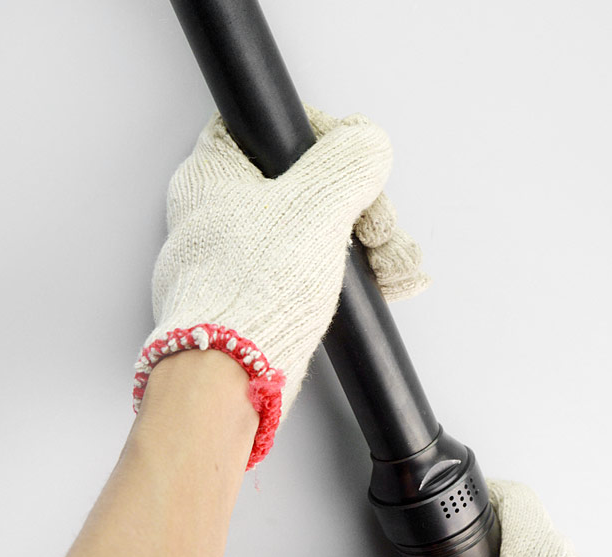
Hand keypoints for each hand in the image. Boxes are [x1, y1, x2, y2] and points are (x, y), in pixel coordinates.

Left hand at [133, 105, 426, 468]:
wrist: (230, 375)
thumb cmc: (249, 294)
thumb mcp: (312, 207)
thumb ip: (347, 163)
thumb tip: (366, 142)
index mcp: (217, 173)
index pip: (269, 126)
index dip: (321, 139)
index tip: (354, 164)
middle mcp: (226, 211)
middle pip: (311, 184)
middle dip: (363, 208)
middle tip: (378, 231)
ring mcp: (243, 255)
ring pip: (320, 229)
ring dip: (369, 244)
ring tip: (393, 267)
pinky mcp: (264, 294)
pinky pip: (315, 268)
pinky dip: (352, 273)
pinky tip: (386, 282)